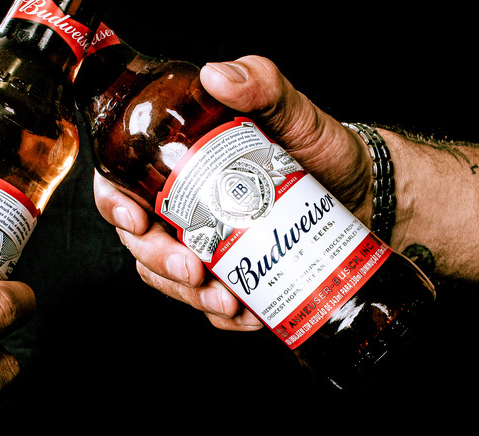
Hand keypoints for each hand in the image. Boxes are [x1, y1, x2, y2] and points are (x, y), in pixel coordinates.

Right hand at [93, 55, 372, 330]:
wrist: (364, 193)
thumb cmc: (322, 149)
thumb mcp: (293, 111)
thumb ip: (261, 83)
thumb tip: (216, 76)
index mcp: (183, 165)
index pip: (123, 183)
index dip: (114, 204)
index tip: (135, 220)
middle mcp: (187, 207)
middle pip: (141, 241)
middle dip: (158, 262)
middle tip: (191, 268)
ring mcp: (208, 244)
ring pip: (170, 279)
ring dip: (190, 296)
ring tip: (225, 298)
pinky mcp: (233, 274)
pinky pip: (212, 304)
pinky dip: (224, 315)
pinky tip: (246, 314)